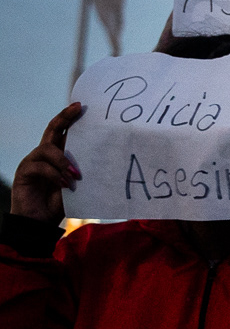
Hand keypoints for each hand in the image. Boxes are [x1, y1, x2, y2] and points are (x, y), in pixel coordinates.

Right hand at [11, 104, 82, 225]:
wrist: (39, 222)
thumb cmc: (60, 203)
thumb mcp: (76, 185)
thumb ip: (82, 171)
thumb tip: (105, 157)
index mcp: (57, 155)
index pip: (62, 132)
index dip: (69, 118)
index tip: (81, 106)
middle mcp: (43, 154)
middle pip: (51, 130)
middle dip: (64, 118)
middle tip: (77, 109)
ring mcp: (32, 162)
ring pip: (47, 148)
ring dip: (64, 160)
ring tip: (76, 175)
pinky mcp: (24, 173)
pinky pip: (39, 167)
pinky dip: (54, 174)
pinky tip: (64, 184)